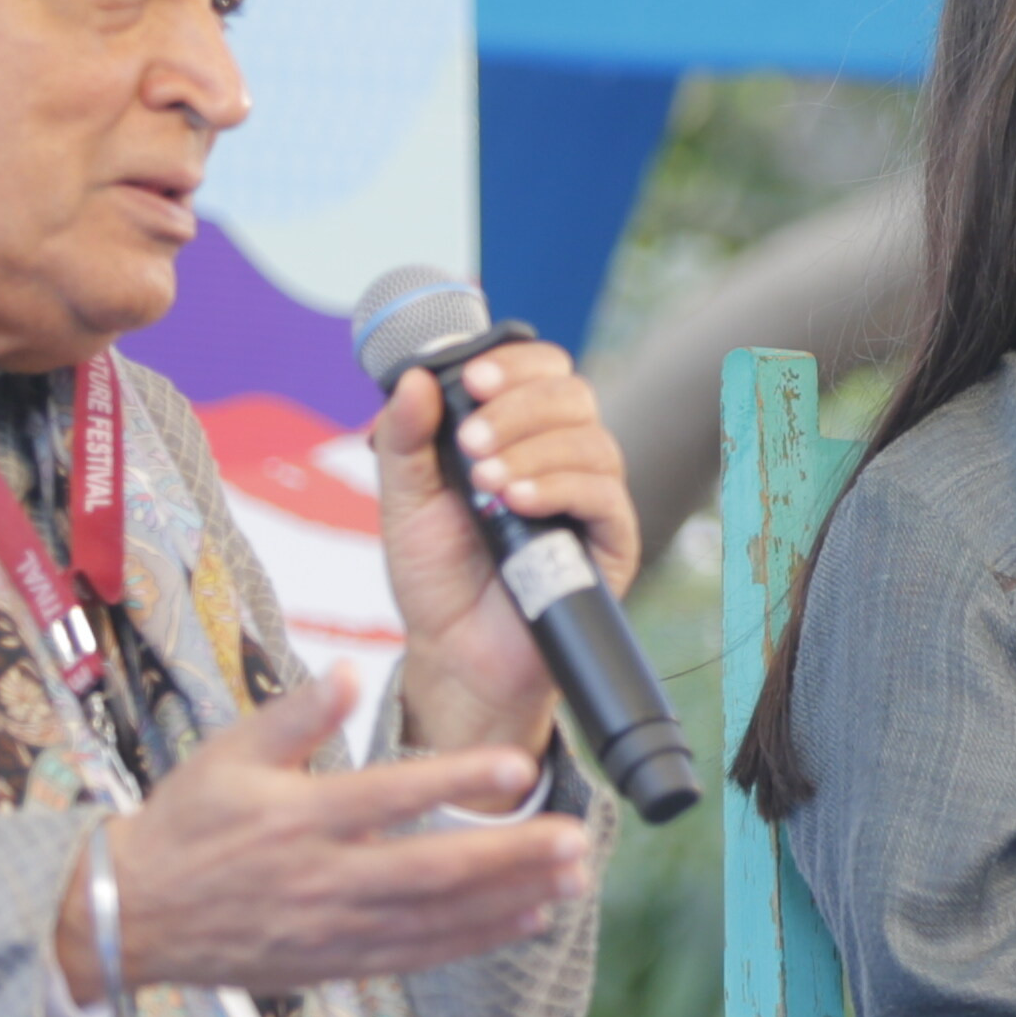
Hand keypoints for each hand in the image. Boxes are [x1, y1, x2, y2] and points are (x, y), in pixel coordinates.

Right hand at [86, 666, 592, 996]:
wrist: (129, 915)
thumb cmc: (186, 823)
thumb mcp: (228, 753)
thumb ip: (296, 716)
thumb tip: (349, 671)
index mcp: (297, 817)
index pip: (389, 795)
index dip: (457, 778)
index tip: (519, 763)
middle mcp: (321, 878)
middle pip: (432, 871)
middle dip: (510, 857)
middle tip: (575, 839)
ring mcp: (331, 929)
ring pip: (436, 920)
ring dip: (509, 900)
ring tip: (572, 879)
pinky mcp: (336, 964)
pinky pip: (419, 955)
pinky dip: (476, 940)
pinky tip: (526, 920)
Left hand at [372, 336, 638, 758]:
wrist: (455, 652)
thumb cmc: (435, 575)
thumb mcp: (403, 498)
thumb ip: (405, 437)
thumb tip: (413, 377)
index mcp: (519, 434)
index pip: (541, 371)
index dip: (514, 364)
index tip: (472, 381)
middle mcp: (562, 457)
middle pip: (573, 394)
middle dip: (518, 408)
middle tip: (471, 443)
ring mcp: (590, 499)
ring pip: (592, 442)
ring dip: (534, 451)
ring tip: (484, 483)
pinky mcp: (611, 543)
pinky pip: (605, 496)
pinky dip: (559, 488)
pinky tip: (518, 503)